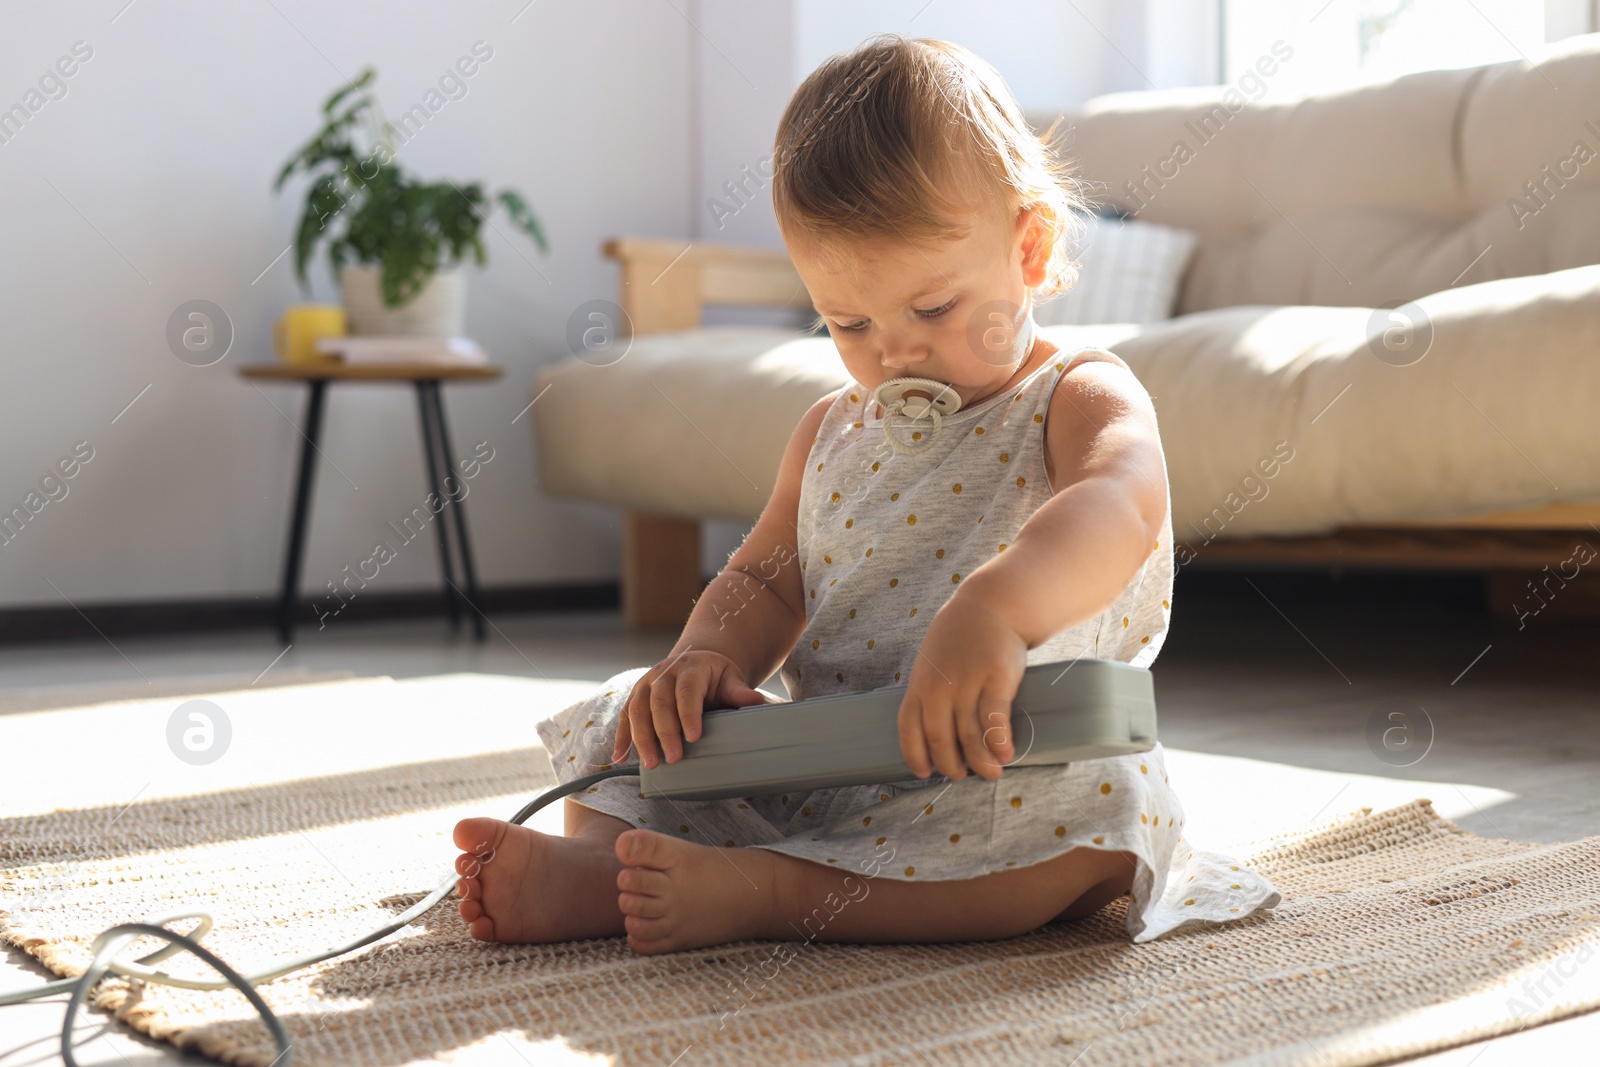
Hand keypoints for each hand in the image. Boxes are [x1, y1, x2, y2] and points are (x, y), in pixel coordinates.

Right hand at [613, 649, 776, 768]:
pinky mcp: (636, 696)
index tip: (694, 737)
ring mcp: (646, 684)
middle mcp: (663, 673)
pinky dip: (621, 737)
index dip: (688, 714)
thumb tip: (759, 702)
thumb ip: (740, 692)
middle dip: (665, 732)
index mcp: (689, 667)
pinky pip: (624, 716)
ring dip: (640, 738)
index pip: (686, 691)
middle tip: (673, 759)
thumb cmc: (717, 675)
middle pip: (659, 703)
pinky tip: (620, 758)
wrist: (697, 660)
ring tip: (651, 763)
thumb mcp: (731, 679)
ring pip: (637, 710)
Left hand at [897, 595, 1027, 781]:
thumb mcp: (932, 662)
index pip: (909, 727)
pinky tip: (1005, 754)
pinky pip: (994, 719)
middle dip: (950, 764)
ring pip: (969, 735)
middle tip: (962, 776)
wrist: (992, 605)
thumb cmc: (961, 639)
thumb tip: (937, 731)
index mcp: (920, 684)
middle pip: (939, 738)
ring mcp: (967, 682)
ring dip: (980, 761)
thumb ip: (931, 692)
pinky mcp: (996, 679)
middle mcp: (940, 686)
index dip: (915, 754)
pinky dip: (999, 742)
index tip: (923, 772)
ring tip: (991, 773)